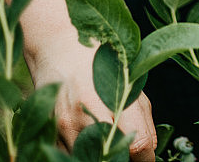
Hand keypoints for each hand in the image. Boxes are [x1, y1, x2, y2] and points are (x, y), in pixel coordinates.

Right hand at [31, 38, 156, 160]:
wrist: (57, 47)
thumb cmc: (99, 62)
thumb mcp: (129, 84)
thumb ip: (143, 121)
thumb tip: (149, 153)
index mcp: (112, 98)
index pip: (139, 146)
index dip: (146, 158)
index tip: (145, 157)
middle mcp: (86, 114)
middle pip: (112, 158)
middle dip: (122, 159)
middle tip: (125, 150)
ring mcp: (64, 126)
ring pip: (90, 160)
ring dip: (100, 156)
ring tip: (103, 139)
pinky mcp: (49, 132)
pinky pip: (69, 156)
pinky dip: (81, 152)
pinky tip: (85, 135)